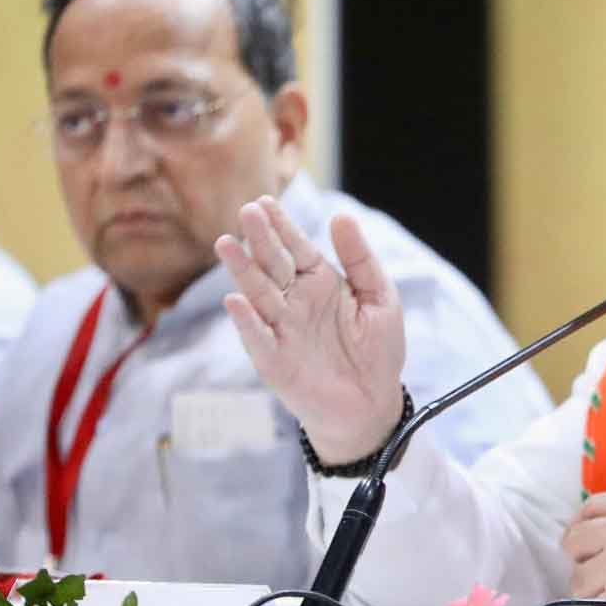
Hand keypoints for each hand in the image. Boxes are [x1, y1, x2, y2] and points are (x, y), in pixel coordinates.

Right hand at [217, 196, 405, 463]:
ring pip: (258, 295)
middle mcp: (296, 301)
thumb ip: (359, 258)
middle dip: (260, 239)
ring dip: (242, 271)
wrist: (373, 404)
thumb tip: (341, 215)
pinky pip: (258, 338)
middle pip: (273, 264)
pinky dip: (247, 321)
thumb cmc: (377, 350)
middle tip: (247, 211)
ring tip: (226, 244)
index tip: (265, 201)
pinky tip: (235, 300)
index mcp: (320, 282)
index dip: (281, 226)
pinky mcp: (275, 361)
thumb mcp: (379, 296)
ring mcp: (282, 329)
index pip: (296, 247)